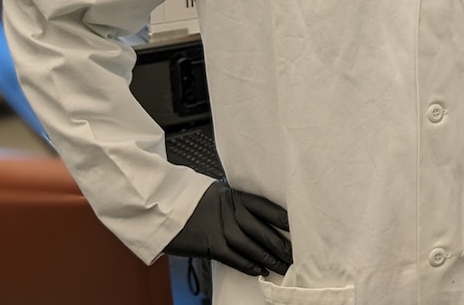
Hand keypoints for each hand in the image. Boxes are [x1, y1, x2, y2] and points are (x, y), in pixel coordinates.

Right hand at [165, 181, 292, 276]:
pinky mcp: (209, 244)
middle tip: (296, 254)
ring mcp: (220, 228)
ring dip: (268, 258)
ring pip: (251, 246)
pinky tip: (259, 271)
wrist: (163, 205)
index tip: (300, 228)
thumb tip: (258, 214)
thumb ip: (237, 202)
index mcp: (236, 195)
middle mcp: (231, 211)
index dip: (284, 219)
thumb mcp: (218, 193)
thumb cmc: (192, 200)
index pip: (267, 207)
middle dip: (281, 243)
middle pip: (262, 229)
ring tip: (282, 266)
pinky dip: (247, 265)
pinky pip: (232, 258)